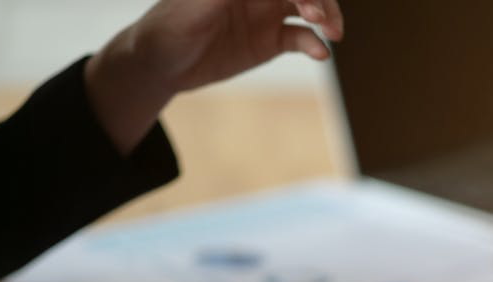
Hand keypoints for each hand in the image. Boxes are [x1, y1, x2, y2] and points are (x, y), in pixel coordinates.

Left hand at [85, 0, 342, 153]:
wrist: (160, 64)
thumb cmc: (168, 27)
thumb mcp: (196, 5)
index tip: (306, 0)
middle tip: (319, 16)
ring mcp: (266, 13)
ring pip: (310, 7)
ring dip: (327, 15)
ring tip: (332, 33)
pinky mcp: (270, 41)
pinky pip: (302, 38)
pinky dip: (315, 44)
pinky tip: (320, 54)